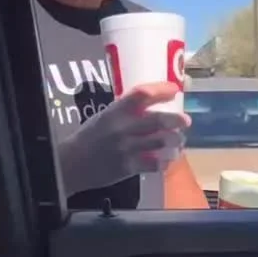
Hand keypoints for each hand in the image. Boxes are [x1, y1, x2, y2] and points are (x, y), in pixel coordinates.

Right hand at [58, 82, 189, 195]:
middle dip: (176, 120)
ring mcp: (126, 148)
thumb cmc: (90, 137)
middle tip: (185, 120)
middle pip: (157, 120)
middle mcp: (122, 127)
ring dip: (175, 141)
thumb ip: (127, 111)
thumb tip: (155, 102)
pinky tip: (168, 159)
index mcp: (115, 111)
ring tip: (179, 141)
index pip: (141, 94)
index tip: (174, 89)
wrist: (72, 164)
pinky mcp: (128, 167)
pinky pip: (155, 163)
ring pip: (160, 142)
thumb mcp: (105, 117)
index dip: (161, 89)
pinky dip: (165, 161)